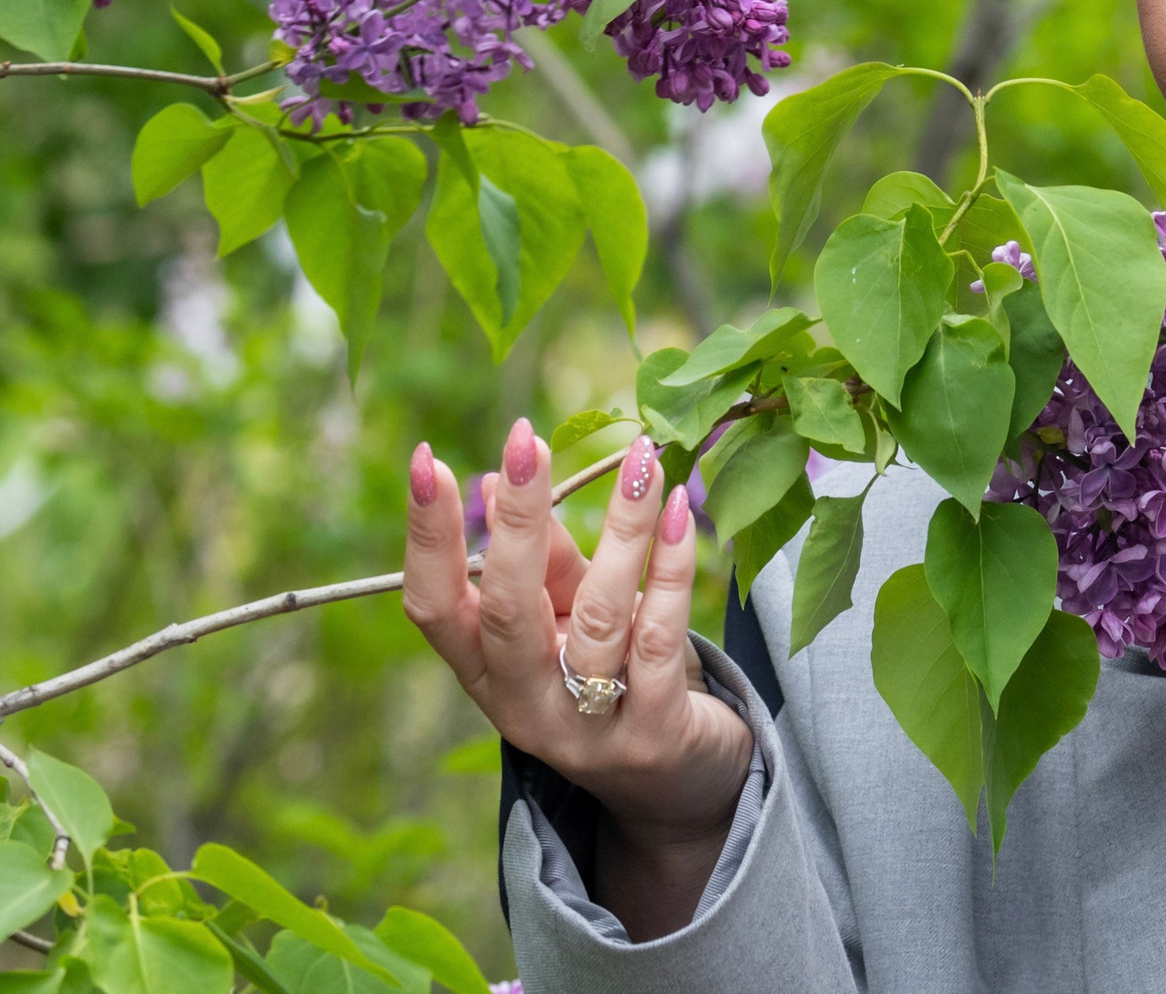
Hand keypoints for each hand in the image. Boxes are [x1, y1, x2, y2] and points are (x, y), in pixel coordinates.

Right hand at [403, 420, 753, 926]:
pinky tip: (678, 512)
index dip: (427, 536)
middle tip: (524, 441)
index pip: (432, 606)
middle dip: (513, 521)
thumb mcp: (566, 622)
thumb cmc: (610, 678)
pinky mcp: (653, 733)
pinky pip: (662, 638)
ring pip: (598, 618)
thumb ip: (545, 565)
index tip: (427, 459)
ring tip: (640, 459)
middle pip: (508, 611)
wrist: (675, 785)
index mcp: (483, 676)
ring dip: (620, 529)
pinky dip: (671, 570)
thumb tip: (504, 481)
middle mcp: (523, 708)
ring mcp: (587, 729)